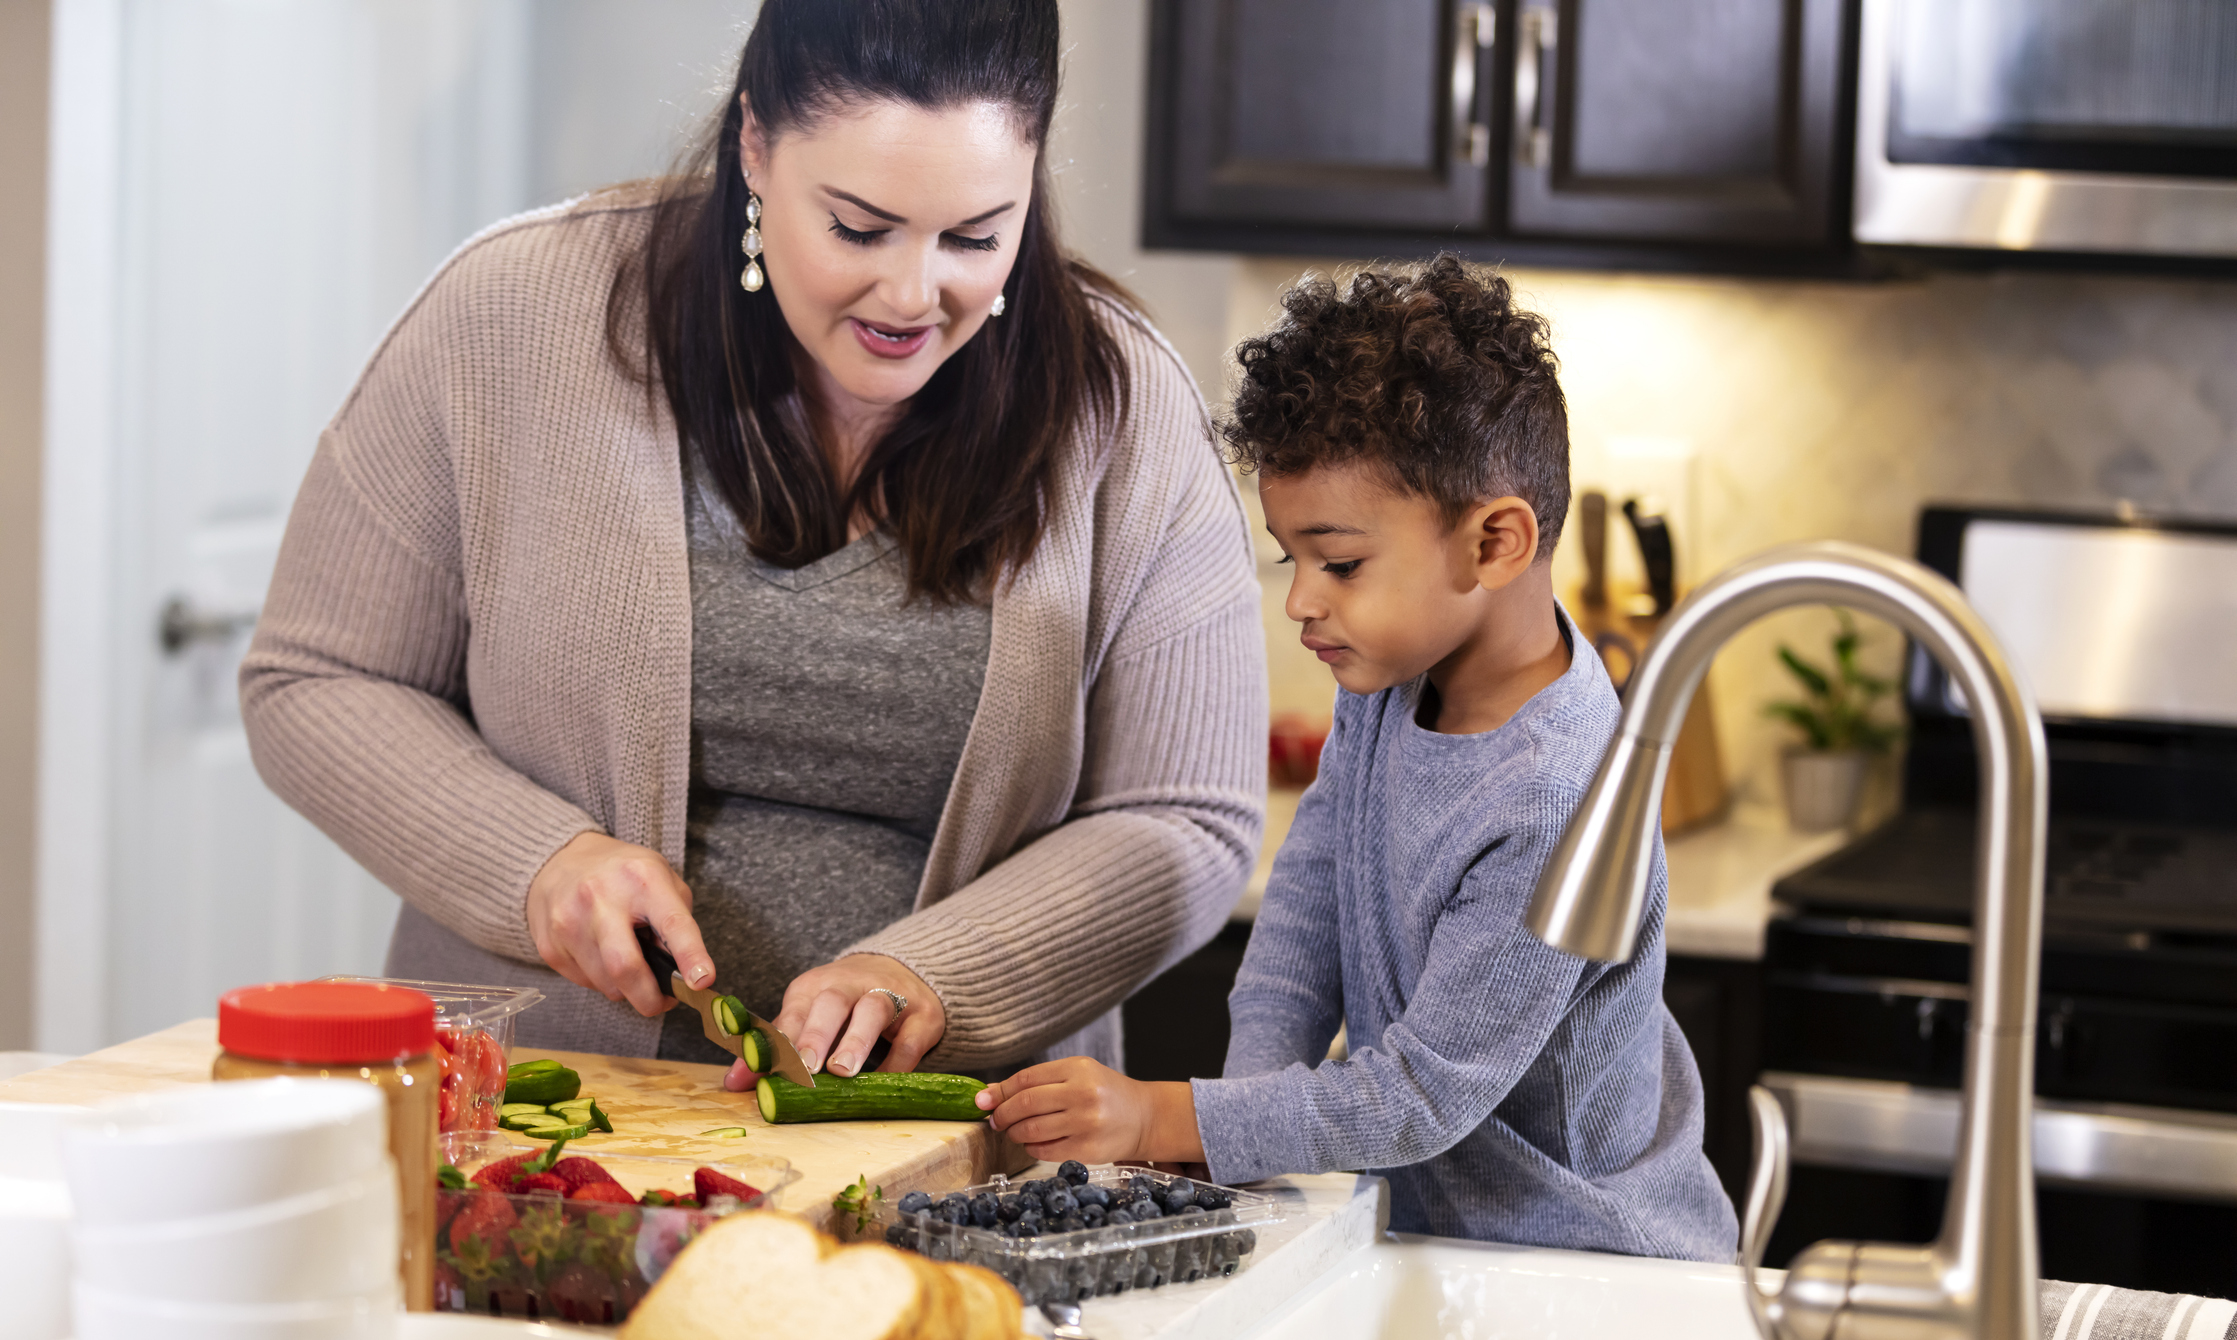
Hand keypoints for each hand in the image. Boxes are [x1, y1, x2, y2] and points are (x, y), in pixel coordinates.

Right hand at [526, 831, 713, 1017]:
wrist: (560, 861)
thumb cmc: (623, 875)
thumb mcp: (661, 879)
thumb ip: (678, 921)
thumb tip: (682, 972)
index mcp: (642, 878)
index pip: (672, 923)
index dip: (691, 956)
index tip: (703, 981)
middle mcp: (600, 898)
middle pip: (625, 967)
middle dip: (650, 998)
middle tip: (664, 1001)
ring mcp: (568, 923)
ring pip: (607, 984)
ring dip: (627, 987)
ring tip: (630, 959)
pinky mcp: (549, 945)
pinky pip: (586, 983)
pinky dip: (603, 980)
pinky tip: (602, 955)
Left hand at [721, 954, 944, 1091]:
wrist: (906, 972)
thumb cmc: (845, 1003)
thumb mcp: (808, 1017)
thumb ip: (775, 1049)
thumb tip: (735, 1083)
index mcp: (815, 986)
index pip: (794, 1010)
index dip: (781, 1039)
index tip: (768, 1067)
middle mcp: (850, 984)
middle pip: (831, 1002)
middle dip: (816, 1034)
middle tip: (806, 1067)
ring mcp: (890, 996)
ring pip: (873, 1011)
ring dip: (856, 1041)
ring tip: (842, 1071)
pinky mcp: (922, 1015)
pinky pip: (909, 1040)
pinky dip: (897, 1064)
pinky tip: (882, 1084)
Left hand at [975, 1058, 1204, 1164]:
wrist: (1145, 1117)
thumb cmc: (1106, 1093)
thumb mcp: (1076, 1076)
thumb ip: (1037, 1082)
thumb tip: (989, 1094)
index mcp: (1079, 1069)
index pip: (1026, 1079)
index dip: (1000, 1091)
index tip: (984, 1101)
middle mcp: (1083, 1094)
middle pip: (1026, 1105)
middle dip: (1003, 1114)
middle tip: (996, 1120)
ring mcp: (1087, 1123)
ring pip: (1032, 1130)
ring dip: (1014, 1133)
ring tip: (1014, 1132)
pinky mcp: (1088, 1149)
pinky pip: (1045, 1151)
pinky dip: (1032, 1148)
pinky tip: (1033, 1143)